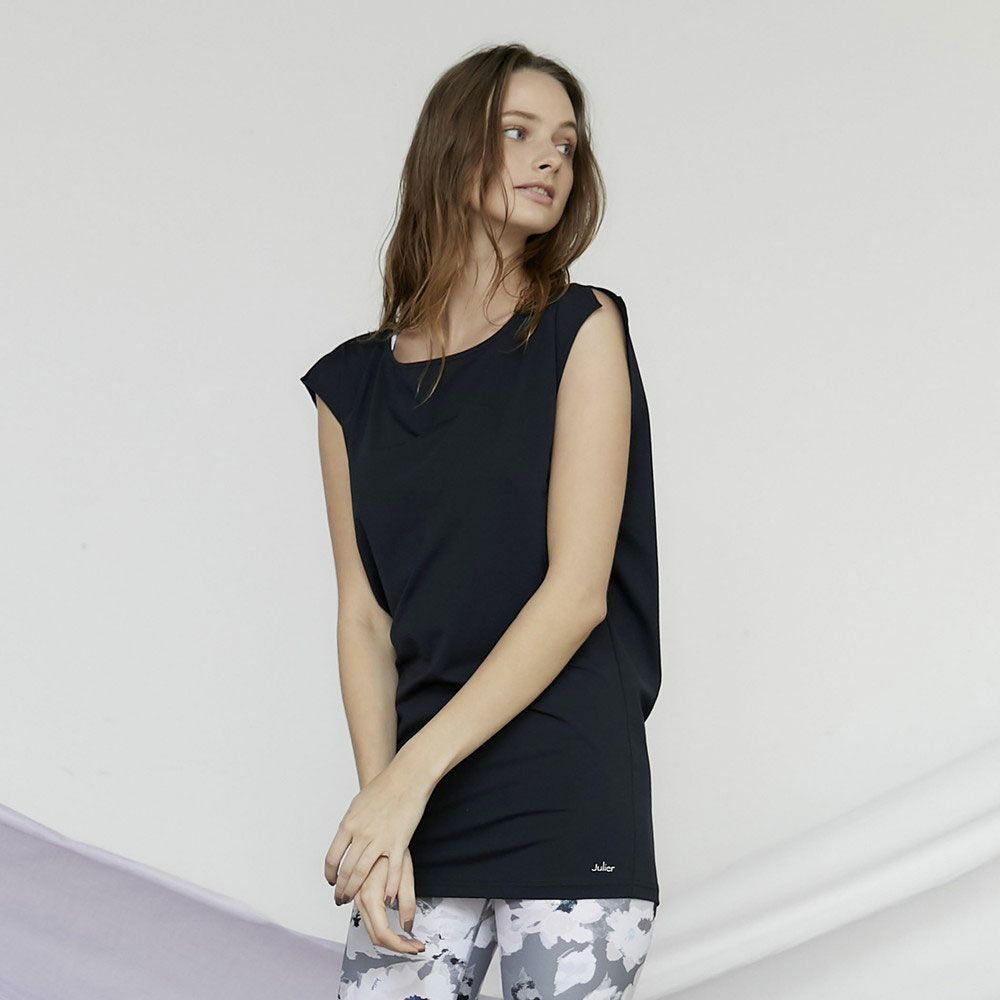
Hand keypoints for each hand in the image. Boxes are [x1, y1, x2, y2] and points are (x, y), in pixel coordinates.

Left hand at [324, 758, 430, 906]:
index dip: (330, 874)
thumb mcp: (357, 804)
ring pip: (362, 873)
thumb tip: (344, 837)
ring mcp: (380, 839)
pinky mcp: (399, 842)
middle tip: (340, 899)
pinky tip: (386, 898)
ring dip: (356, 890)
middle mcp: (361, 834)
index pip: (333, 857)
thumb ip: (350, 823)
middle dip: (341, 888)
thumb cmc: (383, 787)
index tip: (331, 881)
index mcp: (349, 824)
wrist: (406, 778)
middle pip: (346, 870)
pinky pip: (392, 871)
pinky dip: (388, 887)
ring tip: (355, 901)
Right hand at [350, 851, 424, 954]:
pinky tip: (389, 926)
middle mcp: (359, 898)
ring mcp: (355, 894)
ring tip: (405, 938)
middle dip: (396, 945)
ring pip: (368, 927)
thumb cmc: (394, 844)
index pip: (383, 934)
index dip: (400, 946)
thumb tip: (407, 927)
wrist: (379, 825)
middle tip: (415, 945)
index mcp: (371, 895)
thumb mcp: (406, 873)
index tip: (415, 947)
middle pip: (374, 935)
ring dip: (386, 937)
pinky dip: (377, 927)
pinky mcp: (356, 890)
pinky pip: (363, 915)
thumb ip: (407, 901)